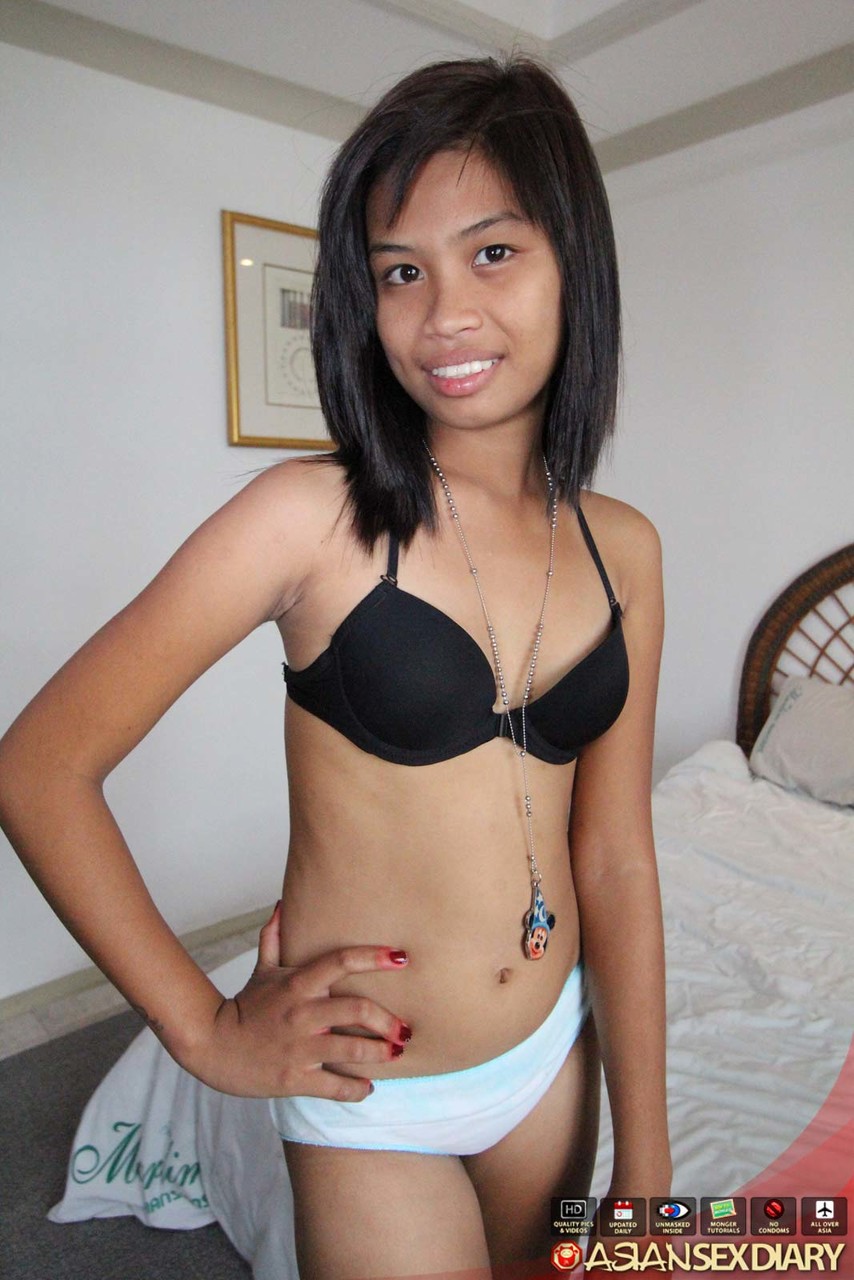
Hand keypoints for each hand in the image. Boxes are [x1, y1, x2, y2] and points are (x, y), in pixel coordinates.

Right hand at [179, 903, 410, 1099]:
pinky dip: (355, 1090)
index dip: (374, 957)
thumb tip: (281, 904)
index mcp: (297, 984)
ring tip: (396, 1054)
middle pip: (356, 1009)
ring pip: (351, 1049)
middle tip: (405, 1029)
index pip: (341, 961)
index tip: (402, 958)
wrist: (212, 1046)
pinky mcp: (293, 1079)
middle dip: (387, 1020)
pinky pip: (333, 1087)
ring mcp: (299, 1048)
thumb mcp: (261, 969)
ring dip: (380, 1054)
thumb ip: (275, 937)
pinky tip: (367, 1088)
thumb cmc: (245, 1006)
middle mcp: (301, 1014)